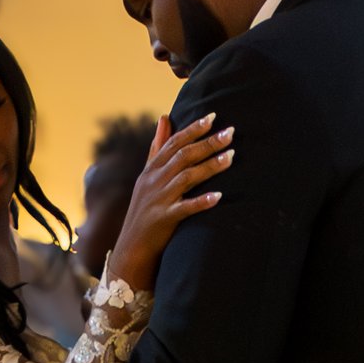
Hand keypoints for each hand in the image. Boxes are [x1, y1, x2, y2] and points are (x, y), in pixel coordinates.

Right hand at [105, 109, 232, 289]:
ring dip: (210, 166)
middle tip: (231, 132)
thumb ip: (157, 147)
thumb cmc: (145, 208)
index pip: (173, 143)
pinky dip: (201, 202)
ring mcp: (159, 199)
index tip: (212, 117)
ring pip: (186, 177)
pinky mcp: (165, 219)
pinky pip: (185, 208)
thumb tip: (165, 117)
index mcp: (152, 169)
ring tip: (232, 156)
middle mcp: (154, 180)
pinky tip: (218, 197)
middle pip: (183, 156)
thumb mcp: (147, 175)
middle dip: (207, 143)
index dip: (192, 129)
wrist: (132, 245)